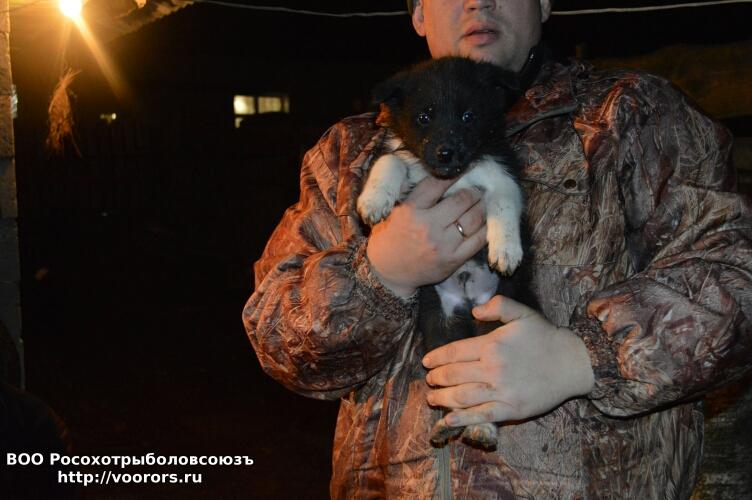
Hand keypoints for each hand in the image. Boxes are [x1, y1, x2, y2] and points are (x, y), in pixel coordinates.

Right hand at [366, 176, 486, 296]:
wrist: (388, 273)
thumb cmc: (390, 238)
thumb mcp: (395, 212)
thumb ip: (415, 196)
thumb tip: (441, 175)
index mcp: (410, 210)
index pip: (436, 184)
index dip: (453, 173)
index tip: (462, 168)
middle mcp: (427, 226)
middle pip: (462, 199)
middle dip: (472, 191)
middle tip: (476, 189)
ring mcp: (442, 244)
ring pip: (473, 218)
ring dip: (481, 207)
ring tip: (481, 203)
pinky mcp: (453, 260)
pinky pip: (478, 240)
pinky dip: (484, 228)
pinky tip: (483, 222)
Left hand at [423, 295, 593, 426]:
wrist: (572, 362)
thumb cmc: (545, 336)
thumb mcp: (522, 313)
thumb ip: (497, 306)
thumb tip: (474, 311)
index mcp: (492, 345)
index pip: (454, 352)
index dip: (436, 357)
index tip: (426, 361)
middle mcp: (493, 368)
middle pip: (454, 375)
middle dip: (437, 378)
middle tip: (429, 380)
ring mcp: (502, 390)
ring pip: (463, 396)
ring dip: (443, 398)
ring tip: (432, 398)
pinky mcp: (512, 409)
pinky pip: (482, 415)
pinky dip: (463, 419)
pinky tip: (449, 420)